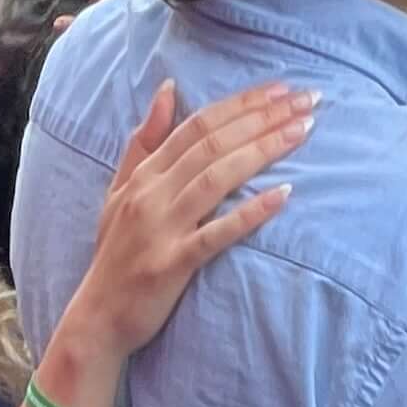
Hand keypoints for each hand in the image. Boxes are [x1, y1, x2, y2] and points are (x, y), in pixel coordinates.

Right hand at [61, 79, 313, 360]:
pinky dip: (250, 214)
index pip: (198, 124)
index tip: (282, 88)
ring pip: (216, 178)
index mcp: (145, 174)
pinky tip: (284, 195)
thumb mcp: (120, 190)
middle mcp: (152, 194)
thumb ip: (144, 141)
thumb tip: (168, 89)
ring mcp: (161, 229)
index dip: (242, 103)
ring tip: (302, 131)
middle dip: (264, 117)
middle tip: (308, 101)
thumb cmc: (115, 253)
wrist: (97, 317)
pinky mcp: (172, 264)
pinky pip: (216, 234)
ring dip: (263, 151)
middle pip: (213, 143)